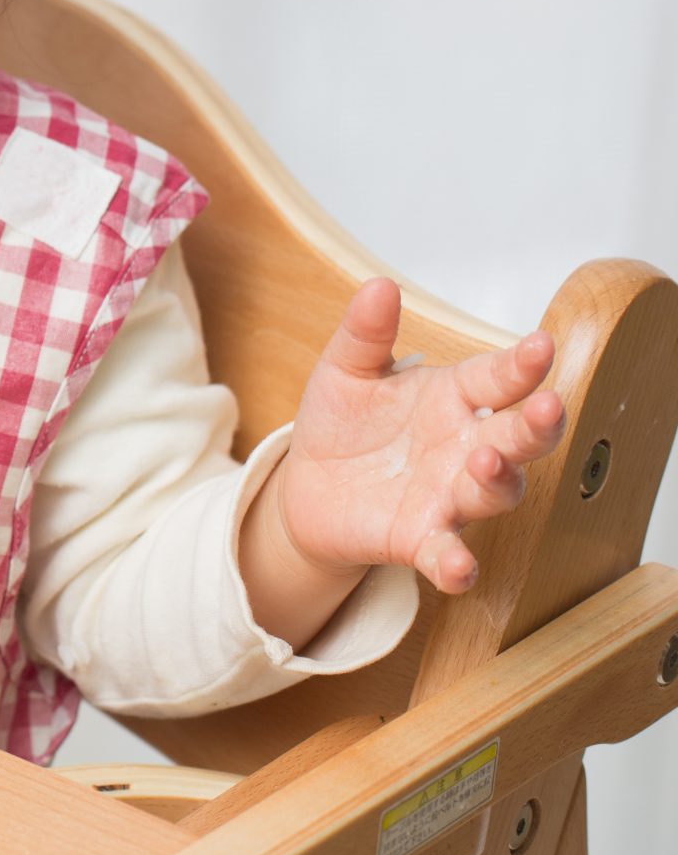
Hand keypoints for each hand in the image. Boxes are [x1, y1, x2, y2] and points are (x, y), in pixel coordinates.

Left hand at [268, 277, 565, 594]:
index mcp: (454, 397)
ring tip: (484, 463)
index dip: (522, 364)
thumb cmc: (342, 423)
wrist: (307, 487)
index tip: (541, 346)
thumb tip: (379, 286)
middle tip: (547, 408)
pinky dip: (454, 563)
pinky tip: (456, 568)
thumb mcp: (345, 371)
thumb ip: (365, 333)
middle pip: (517, 437)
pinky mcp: (420, 539)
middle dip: (537, 426)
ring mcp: (449, 496)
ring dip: (497, 480)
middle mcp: (466, 447)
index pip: (499, 377)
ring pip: (495, 492)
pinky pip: (447, 554)